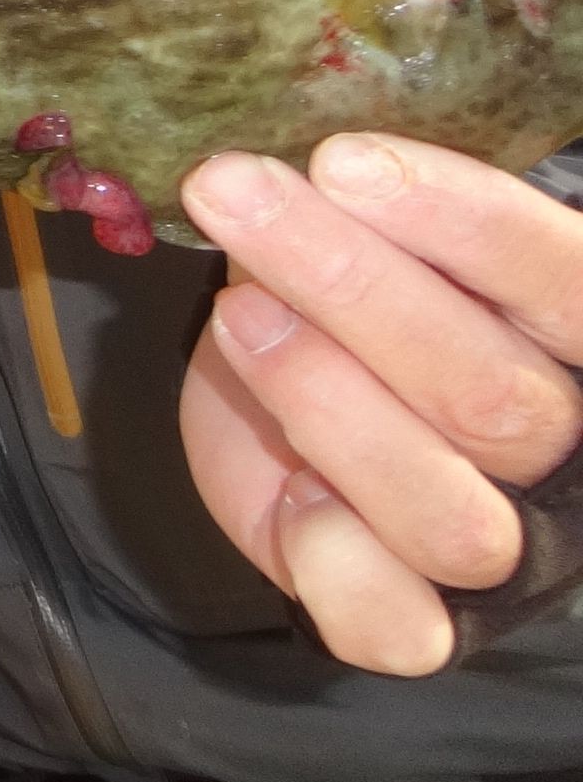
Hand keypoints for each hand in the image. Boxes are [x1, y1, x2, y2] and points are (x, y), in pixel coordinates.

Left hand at [178, 136, 582, 674]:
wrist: (296, 403)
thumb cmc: (351, 293)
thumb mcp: (371, 228)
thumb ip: (373, 204)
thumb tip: (317, 157)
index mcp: (572, 337)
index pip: (562, 281)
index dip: (460, 221)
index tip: (339, 160)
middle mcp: (560, 453)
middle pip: (492, 395)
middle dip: (346, 284)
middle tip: (232, 193)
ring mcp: (498, 549)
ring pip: (449, 516)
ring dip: (326, 404)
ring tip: (239, 317)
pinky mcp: (416, 621)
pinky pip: (393, 624)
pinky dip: (327, 558)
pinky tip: (286, 489)